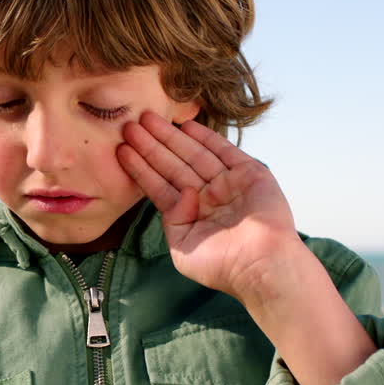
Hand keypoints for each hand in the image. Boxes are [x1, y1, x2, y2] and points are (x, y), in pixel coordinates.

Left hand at [116, 111, 302, 300]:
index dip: (141, 168)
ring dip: (171, 137)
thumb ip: (173, 221)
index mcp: (191, 215)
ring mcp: (228, 184)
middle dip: (151, 146)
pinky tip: (186, 125)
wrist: (261, 264)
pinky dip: (206, 137)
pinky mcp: (249, 173)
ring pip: (193, 155)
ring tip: (147, 118)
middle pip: (173, 165)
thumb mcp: (183, 250)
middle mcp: (208, 197)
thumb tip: (179, 193)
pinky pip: (224, 151)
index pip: (160, 186)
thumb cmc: (223, 266)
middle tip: (129, 125)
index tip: (122, 150)